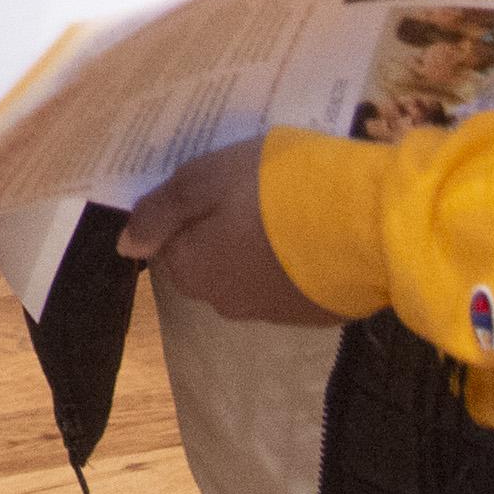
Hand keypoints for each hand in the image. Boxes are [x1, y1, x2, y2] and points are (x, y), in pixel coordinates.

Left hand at [121, 138, 347, 326]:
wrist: (367, 227)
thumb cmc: (274, 191)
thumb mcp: (205, 180)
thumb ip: (160, 212)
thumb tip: (126, 244)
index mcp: (191, 269)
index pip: (167, 243)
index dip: (186, 210)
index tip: (212, 183)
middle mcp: (224, 301)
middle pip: (206, 261)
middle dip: (218, 230)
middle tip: (247, 190)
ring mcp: (271, 313)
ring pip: (246, 273)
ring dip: (255, 247)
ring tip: (283, 208)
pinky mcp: (313, 314)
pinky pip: (286, 283)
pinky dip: (289, 262)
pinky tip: (311, 234)